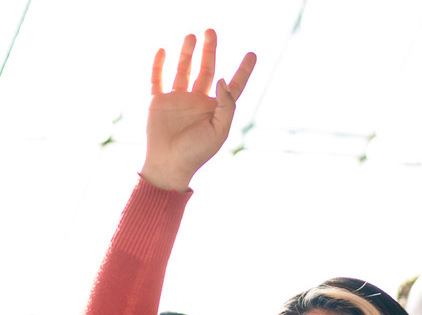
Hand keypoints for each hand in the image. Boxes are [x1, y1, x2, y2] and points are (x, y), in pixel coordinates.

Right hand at [141, 29, 255, 190]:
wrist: (169, 165)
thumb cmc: (196, 153)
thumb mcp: (218, 131)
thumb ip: (226, 106)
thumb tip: (224, 79)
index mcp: (214, 110)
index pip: (233, 87)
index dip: (243, 71)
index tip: (253, 54)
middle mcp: (197, 102)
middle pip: (207, 70)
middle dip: (210, 51)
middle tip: (211, 31)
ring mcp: (178, 100)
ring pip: (184, 69)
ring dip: (188, 52)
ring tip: (192, 35)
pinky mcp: (159, 102)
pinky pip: (158, 78)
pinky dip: (159, 64)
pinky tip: (163, 50)